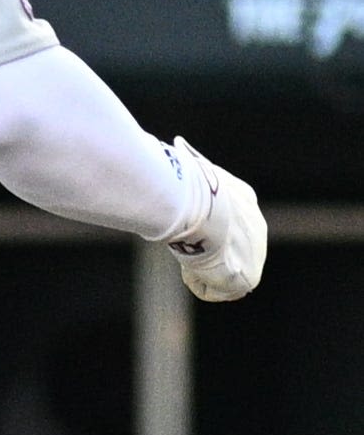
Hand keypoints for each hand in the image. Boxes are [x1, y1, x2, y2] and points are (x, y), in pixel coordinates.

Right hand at [163, 137, 265, 301]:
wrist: (205, 210)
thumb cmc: (189, 186)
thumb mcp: (190, 167)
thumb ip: (187, 162)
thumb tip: (177, 145)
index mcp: (246, 201)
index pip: (227, 219)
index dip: (202, 226)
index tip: (184, 224)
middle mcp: (257, 229)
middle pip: (226, 247)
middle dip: (204, 249)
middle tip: (182, 244)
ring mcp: (256, 256)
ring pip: (222, 270)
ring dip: (201, 267)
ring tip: (186, 256)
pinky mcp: (248, 279)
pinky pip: (218, 290)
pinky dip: (200, 282)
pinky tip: (190, 267)